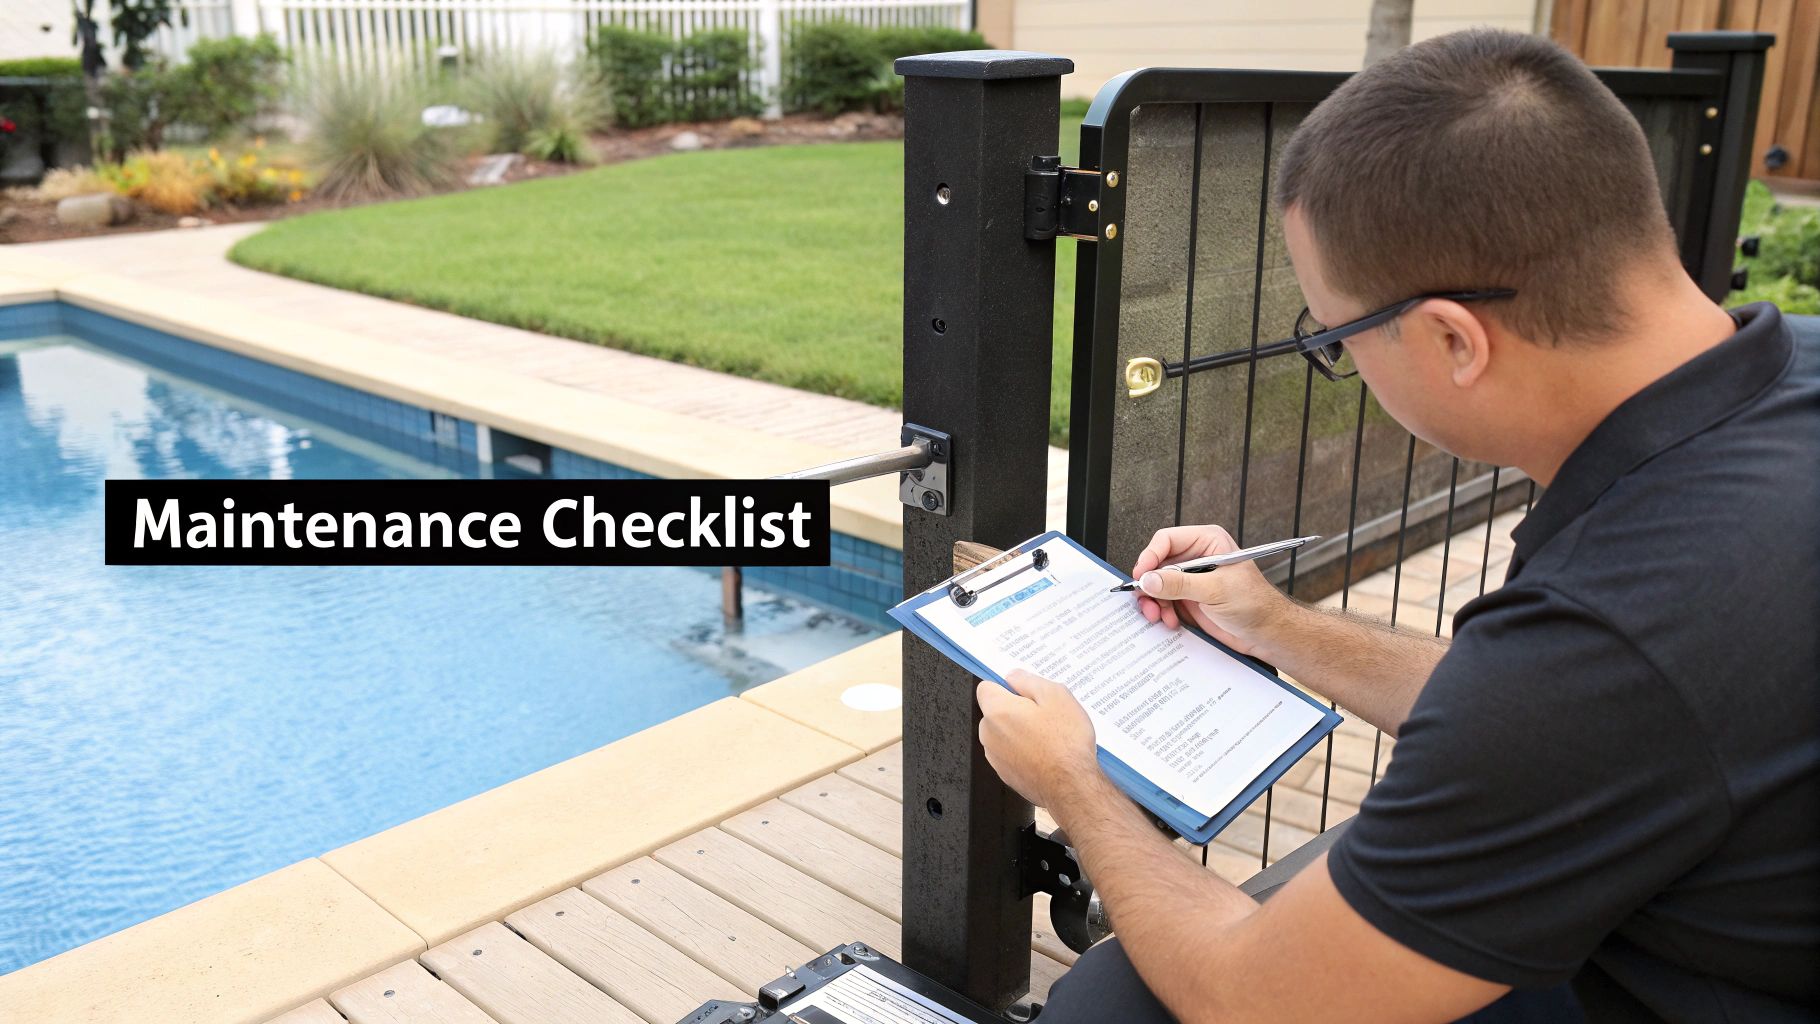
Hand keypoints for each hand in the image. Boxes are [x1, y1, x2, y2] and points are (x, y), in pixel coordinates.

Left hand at [976, 670, 1099, 811]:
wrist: (1071, 786)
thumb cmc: (1066, 742)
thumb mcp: (1056, 696)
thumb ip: (1028, 680)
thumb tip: (1013, 677)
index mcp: (997, 711)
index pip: (986, 687)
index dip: (1006, 686)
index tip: (1024, 691)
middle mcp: (989, 734)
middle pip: (996, 711)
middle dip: (1015, 709)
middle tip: (1045, 715)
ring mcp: (995, 757)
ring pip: (1004, 733)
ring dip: (1020, 731)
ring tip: (1049, 737)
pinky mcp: (1006, 774)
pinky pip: (1010, 753)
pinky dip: (1023, 751)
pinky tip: (1045, 754)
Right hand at [1131, 525, 1297, 658]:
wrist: (1266, 633)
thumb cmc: (1255, 605)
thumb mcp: (1216, 591)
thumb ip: (1180, 584)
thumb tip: (1150, 579)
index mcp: (1207, 542)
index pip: (1167, 540)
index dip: (1150, 556)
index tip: (1142, 575)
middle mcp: (1196, 557)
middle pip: (1157, 563)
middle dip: (1149, 584)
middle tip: (1145, 600)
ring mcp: (1191, 579)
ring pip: (1156, 584)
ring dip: (1153, 601)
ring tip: (1157, 615)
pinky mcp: (1188, 598)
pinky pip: (1163, 601)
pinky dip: (1161, 611)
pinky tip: (1169, 621)